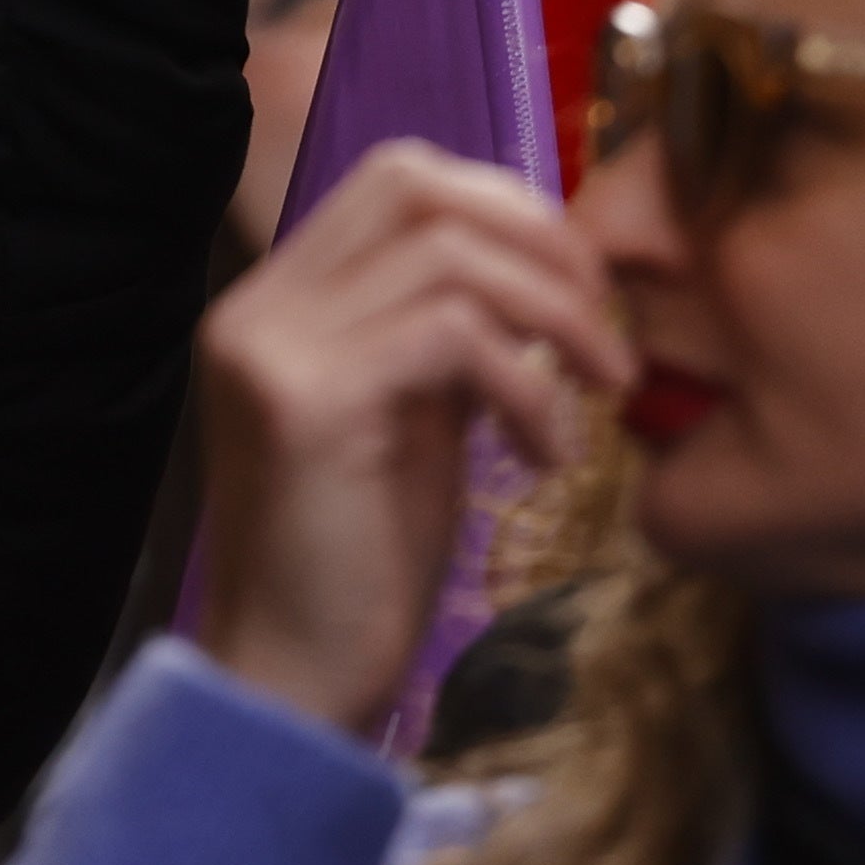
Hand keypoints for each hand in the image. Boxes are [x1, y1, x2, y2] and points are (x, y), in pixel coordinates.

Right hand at [191, 144, 627, 737]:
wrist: (294, 685)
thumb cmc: (362, 566)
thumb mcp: (414, 421)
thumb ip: (449, 335)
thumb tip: (541, 270)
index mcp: (278, 301)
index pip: (399, 180)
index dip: (506, 207)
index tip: (581, 286)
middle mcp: (259, 307)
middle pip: (414, 185)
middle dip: (537, 240)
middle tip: (605, 329)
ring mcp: (273, 348)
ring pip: (446, 256)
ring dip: (551, 318)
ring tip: (594, 399)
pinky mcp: (307, 403)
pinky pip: (449, 335)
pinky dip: (523, 382)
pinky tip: (541, 455)